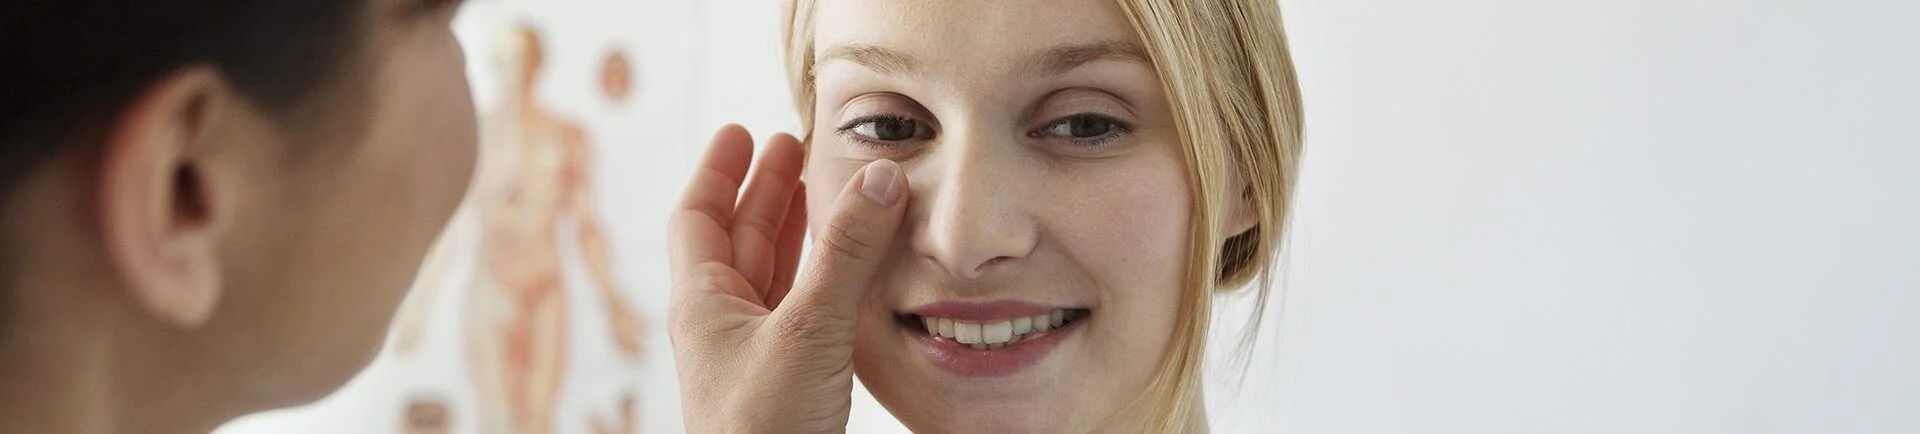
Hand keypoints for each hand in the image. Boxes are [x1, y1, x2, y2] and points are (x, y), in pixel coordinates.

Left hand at [667, 125, 907, 432]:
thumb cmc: (764, 430)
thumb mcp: (807, 331)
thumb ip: (845, 255)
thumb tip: (877, 178)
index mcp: (702, 304)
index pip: (697, 217)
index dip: (721, 171)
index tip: (745, 133)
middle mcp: (722, 326)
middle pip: (738, 240)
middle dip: (768, 194)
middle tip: (797, 150)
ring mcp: (754, 357)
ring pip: (773, 277)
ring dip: (800, 234)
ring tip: (830, 198)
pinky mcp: (788, 385)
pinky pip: (802, 313)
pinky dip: (825, 281)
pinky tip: (852, 274)